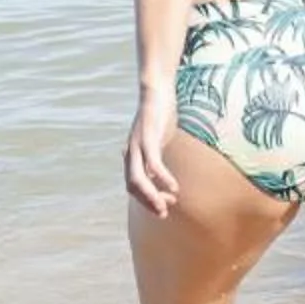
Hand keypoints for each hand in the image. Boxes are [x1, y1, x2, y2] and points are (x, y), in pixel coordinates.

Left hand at [123, 90, 180, 216]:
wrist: (156, 91)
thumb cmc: (160, 114)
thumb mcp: (158, 138)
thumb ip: (157, 153)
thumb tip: (161, 168)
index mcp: (133, 155)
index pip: (134, 185)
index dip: (147, 199)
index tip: (165, 205)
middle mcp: (130, 153)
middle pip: (132, 186)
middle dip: (147, 202)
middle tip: (164, 213)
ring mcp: (137, 146)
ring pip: (137, 179)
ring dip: (151, 196)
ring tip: (166, 206)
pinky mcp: (147, 138)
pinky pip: (152, 163)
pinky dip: (161, 178)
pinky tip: (174, 187)